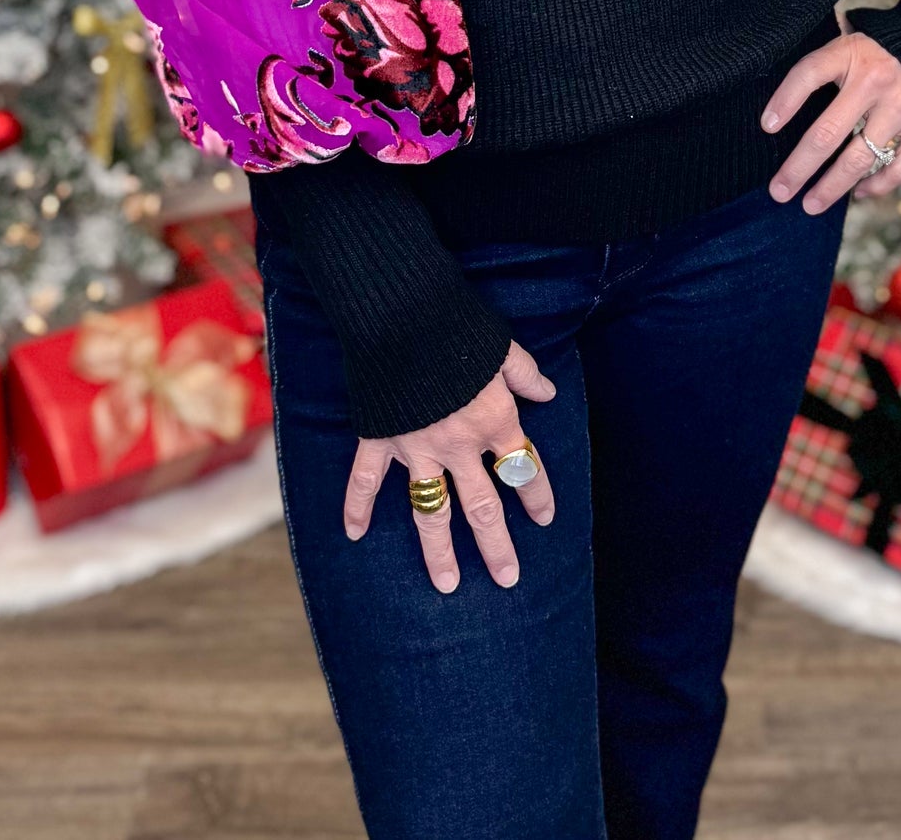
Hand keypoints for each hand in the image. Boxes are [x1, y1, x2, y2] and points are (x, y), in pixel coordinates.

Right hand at [342, 339, 555, 593]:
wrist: (405, 316)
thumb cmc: (460, 328)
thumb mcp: (503, 348)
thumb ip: (524, 374)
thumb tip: (547, 390)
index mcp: (494, 421)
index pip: (522, 467)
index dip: (537, 493)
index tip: (545, 519)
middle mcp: (458, 445)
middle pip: (482, 506)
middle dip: (497, 546)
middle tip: (507, 578)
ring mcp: (416, 448)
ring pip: (431, 511)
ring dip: (439, 551)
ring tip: (448, 584)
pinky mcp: (380, 438)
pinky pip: (366, 480)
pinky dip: (357, 506)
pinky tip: (354, 535)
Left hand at [761, 31, 900, 213]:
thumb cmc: (878, 55)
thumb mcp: (847, 45)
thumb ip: (821, 67)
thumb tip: (778, 109)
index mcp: (851, 52)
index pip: (809, 74)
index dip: (785, 100)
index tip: (766, 127)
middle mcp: (878, 79)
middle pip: (827, 133)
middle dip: (798, 168)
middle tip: (778, 191)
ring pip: (859, 159)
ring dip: (831, 188)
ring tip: (810, 205)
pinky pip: (898, 169)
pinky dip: (875, 186)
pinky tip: (856, 193)